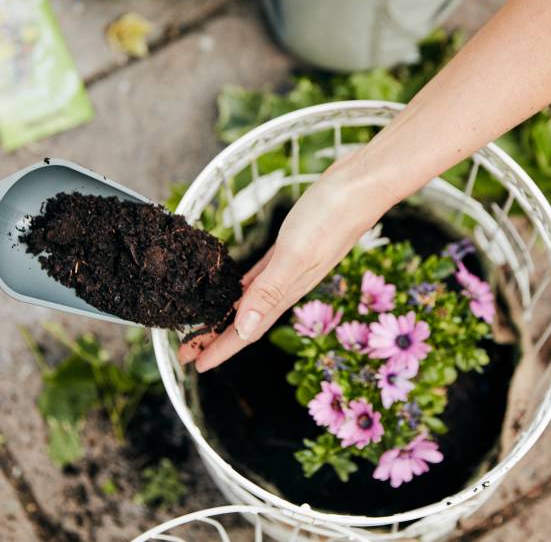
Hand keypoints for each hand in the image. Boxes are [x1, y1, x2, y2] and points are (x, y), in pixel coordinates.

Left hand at [179, 152, 397, 371]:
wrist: (362, 185)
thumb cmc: (332, 216)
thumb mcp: (295, 254)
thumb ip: (270, 291)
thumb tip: (244, 330)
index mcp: (286, 291)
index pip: (248, 330)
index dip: (220, 349)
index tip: (195, 365)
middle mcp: (287, 284)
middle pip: (245, 319)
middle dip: (216, 336)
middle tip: (188, 349)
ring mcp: (289, 266)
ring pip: (251, 299)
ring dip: (228, 314)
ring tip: (205, 324)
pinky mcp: (291, 246)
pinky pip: (260, 275)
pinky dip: (245, 286)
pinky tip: (236, 285)